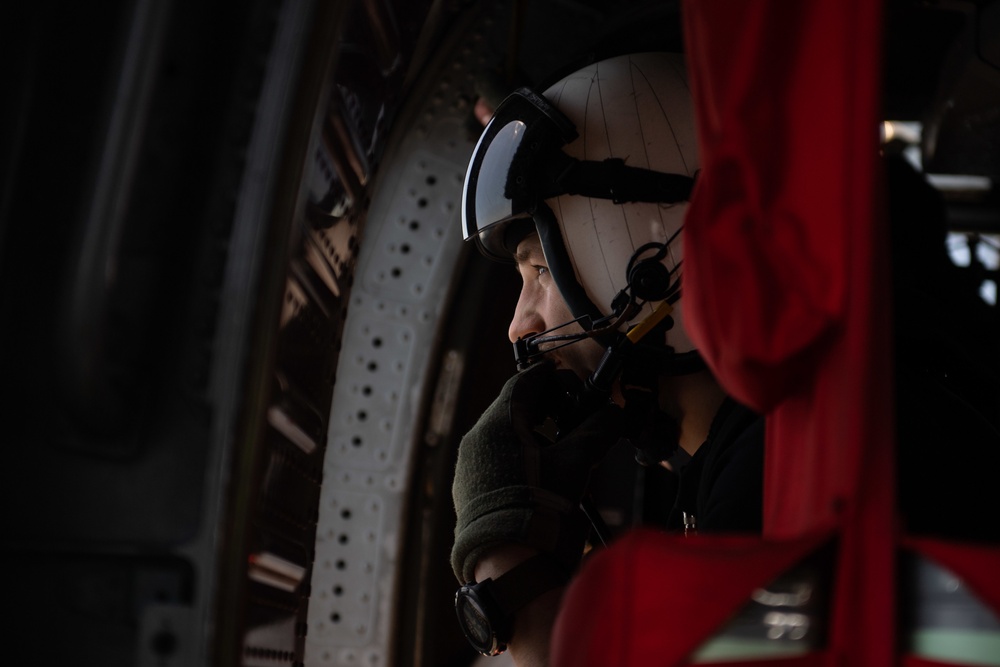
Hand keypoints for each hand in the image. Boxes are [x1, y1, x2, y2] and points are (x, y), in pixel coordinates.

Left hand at [451, 361, 623, 582]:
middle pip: (510, 409)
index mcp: (496, 426)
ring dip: (530, 432)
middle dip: (541, 405)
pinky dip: (517, 454)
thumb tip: (613, 414)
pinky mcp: (470, 492)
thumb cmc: (540, 513)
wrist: (510, 569)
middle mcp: (476, 442)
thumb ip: (596, 432)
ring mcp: (469, 469)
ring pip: (502, 435)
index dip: (547, 376)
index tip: (564, 375)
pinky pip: (494, 459)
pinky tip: (539, 472)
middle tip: (568, 408)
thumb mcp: (576, 465)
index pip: (522, 384)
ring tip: (559, 442)